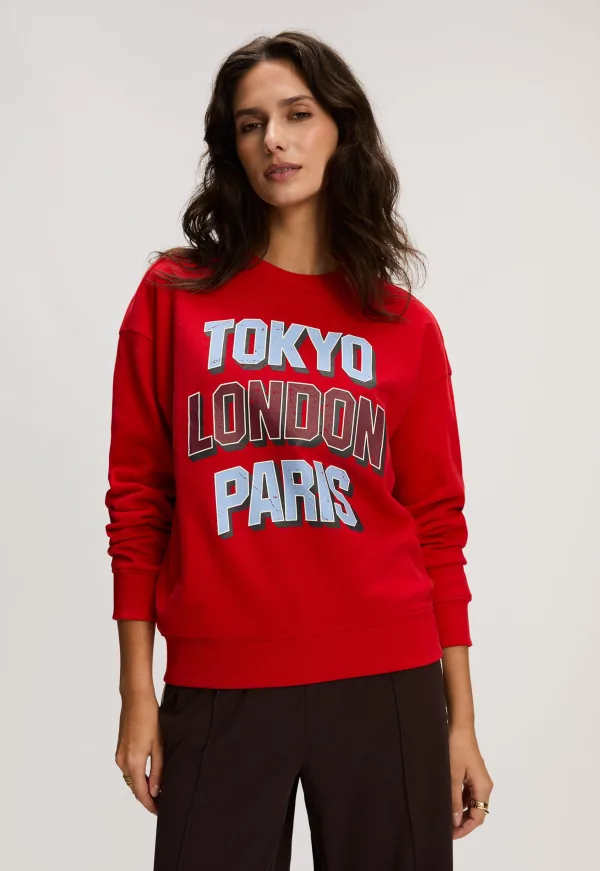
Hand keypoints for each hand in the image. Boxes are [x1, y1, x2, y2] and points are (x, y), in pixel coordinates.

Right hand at [115, 691, 162, 814]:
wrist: (135, 699)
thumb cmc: (150, 718)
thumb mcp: (159, 745)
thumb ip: (157, 770)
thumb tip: (156, 790)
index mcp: (133, 762)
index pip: (140, 792)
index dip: (149, 804)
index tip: (159, 811)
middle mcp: (123, 762)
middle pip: (134, 787)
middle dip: (146, 797)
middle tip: (162, 803)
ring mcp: (119, 755)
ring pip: (131, 778)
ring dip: (142, 785)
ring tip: (158, 790)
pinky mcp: (120, 749)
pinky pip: (128, 768)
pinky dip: (137, 775)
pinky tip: (148, 774)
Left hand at [448, 725, 492, 839]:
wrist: (459, 726)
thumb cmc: (457, 747)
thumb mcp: (452, 775)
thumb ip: (454, 799)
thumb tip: (455, 820)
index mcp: (483, 787)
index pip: (478, 817)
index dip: (465, 828)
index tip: (451, 834)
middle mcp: (484, 785)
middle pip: (476, 812)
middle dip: (462, 822)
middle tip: (446, 828)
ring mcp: (478, 779)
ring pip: (471, 803)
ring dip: (460, 811)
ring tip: (444, 816)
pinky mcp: (472, 774)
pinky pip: (467, 793)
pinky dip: (459, 800)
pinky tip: (447, 801)